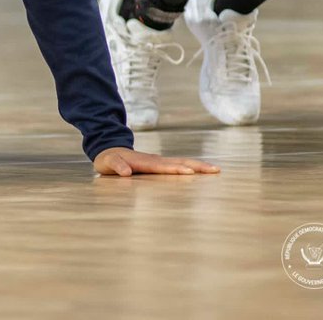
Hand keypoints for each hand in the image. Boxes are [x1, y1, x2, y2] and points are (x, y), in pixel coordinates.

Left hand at [93, 147, 219, 176]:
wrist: (109, 149)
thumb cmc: (108, 159)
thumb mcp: (108, 162)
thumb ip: (117, 166)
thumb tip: (126, 173)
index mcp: (145, 161)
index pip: (163, 166)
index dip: (176, 169)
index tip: (189, 171)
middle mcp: (155, 160)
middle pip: (180, 161)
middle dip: (197, 166)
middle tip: (215, 170)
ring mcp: (159, 161)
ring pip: (182, 162)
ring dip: (198, 166)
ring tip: (215, 170)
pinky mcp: (160, 165)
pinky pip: (178, 165)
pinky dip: (192, 167)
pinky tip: (202, 172)